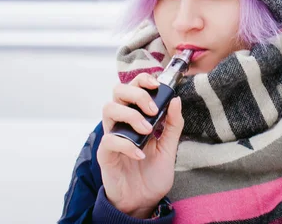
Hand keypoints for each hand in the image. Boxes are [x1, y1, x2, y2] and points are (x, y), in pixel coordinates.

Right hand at [97, 72, 183, 218]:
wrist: (143, 201)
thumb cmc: (152, 173)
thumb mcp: (169, 147)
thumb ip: (173, 124)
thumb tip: (176, 100)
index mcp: (136, 116)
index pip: (133, 87)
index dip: (142, 80)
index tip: (157, 85)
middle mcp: (122, 122)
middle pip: (118, 91)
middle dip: (137, 94)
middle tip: (153, 110)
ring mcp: (112, 135)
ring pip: (109, 108)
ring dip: (130, 115)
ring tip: (147, 131)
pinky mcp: (105, 153)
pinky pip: (110, 140)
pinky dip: (127, 144)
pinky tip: (140, 154)